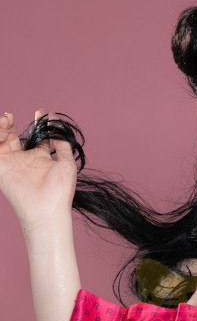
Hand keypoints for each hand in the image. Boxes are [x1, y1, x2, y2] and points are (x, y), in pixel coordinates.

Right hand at [0, 110, 77, 238]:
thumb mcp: (67, 163)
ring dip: (1, 127)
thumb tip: (57, 124)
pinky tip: (2, 130)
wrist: (47, 209)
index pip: (36, 136)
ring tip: (7, 119)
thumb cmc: (60, 191)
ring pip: (1, 139)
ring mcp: (12, 163)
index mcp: (41, 157)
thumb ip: (63, 143)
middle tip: (12, 115)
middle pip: (13, 135)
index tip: (41, 111)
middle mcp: (25, 159)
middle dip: (11, 122)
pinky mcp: (1, 168)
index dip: (38, 122)